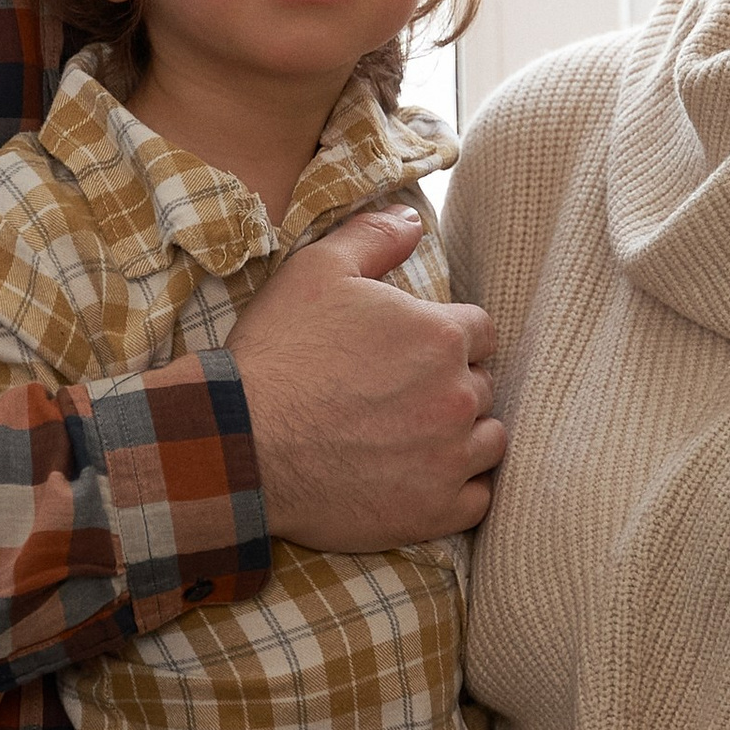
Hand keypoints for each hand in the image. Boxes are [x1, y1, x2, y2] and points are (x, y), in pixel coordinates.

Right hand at [229, 209, 504, 551]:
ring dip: (463, 437)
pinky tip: (423, 478)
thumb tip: (413, 217)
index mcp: (440, 336)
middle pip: (484, 386)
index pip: (482, 331)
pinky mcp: (433, 511)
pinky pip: (477, 500)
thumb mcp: (316, 270)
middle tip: (404, 396)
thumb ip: (375, 237)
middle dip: (452, 386)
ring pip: (489, 441)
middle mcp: (456, 397)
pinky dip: (458, 490)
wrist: (240, 443)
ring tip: (417, 437)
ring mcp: (449, 459)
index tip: (416, 353)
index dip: (449, 338)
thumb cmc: (277, 355)